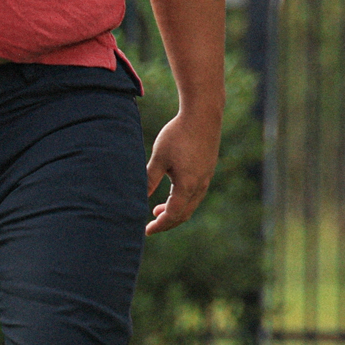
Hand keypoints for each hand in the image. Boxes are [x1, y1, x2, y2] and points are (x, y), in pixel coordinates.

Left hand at [144, 109, 219, 234]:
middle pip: (184, 214)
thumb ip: (149, 179)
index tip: (147, 229)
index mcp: (187, 185)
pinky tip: (172, 190)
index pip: (173, 214)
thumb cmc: (178, 134)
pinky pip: (196, 193)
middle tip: (151, 224)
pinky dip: (183, 199)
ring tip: (157, 209)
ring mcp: (206, 177)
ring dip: (175, 211)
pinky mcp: (208, 169)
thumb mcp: (159, 157)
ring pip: (191, 204)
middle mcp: (200, 185)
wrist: (203, 114)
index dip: (160, 225)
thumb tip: (136, 197)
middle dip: (167, 222)